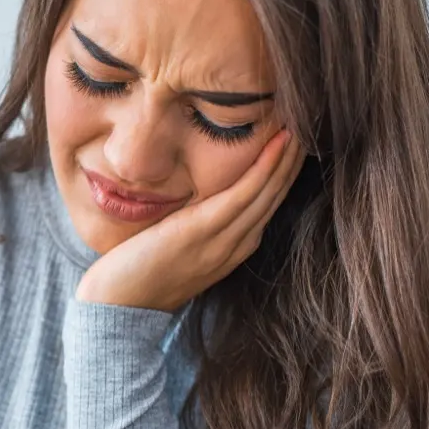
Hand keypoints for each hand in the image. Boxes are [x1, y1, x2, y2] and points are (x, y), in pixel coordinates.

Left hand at [75, 126, 304, 313]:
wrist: (119, 306)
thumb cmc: (140, 273)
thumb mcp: (179, 245)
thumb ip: (197, 223)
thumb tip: (198, 192)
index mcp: (234, 247)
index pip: (269, 203)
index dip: (285, 171)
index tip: (296, 140)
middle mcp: (237, 244)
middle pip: (275, 195)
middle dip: (293, 159)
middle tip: (309, 122)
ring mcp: (223, 240)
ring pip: (268, 191)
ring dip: (288, 156)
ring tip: (302, 124)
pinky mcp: (204, 231)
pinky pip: (245, 193)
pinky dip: (265, 167)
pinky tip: (278, 143)